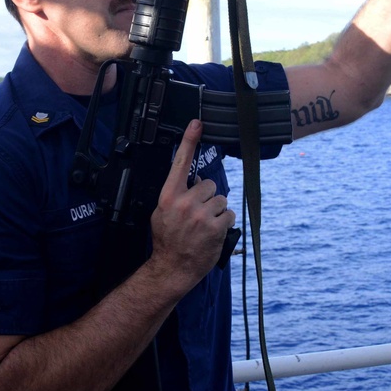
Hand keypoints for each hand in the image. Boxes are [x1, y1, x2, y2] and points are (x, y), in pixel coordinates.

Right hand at [149, 119, 235, 290]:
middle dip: (207, 198)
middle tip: (198, 215)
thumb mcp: (162, 213)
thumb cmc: (167, 240)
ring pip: (221, 199)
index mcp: (169, 197)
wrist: (172, 267)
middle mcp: (185, 202)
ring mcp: (201, 215)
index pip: (180, 163)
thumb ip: (177, 195)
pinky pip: (228, 214)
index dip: (190, 141)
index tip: (197, 122)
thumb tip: (195, 181)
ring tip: (204, 226)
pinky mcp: (215, 227)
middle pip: (209, 184)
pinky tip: (213, 233)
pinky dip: (224, 223)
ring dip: (216, 211)